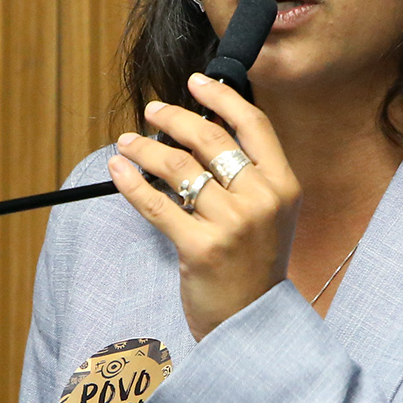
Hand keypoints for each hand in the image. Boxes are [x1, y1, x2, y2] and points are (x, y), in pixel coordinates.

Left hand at [108, 72, 301, 339]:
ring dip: (145, 149)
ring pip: (178, 168)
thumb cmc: (254, 263)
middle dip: (173, 119)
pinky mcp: (200, 248)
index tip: (195, 81)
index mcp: (284, 185)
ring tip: (126, 144)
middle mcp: (262, 200)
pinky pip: (157, 204)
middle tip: (151, 112)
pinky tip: (118, 170)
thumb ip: (246, 174)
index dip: (221, 97)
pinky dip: (132, 182)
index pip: (252, 125)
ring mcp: (232, 225)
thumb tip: (200, 128)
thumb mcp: (269, 213)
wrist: (251, 321)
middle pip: (210, 140)